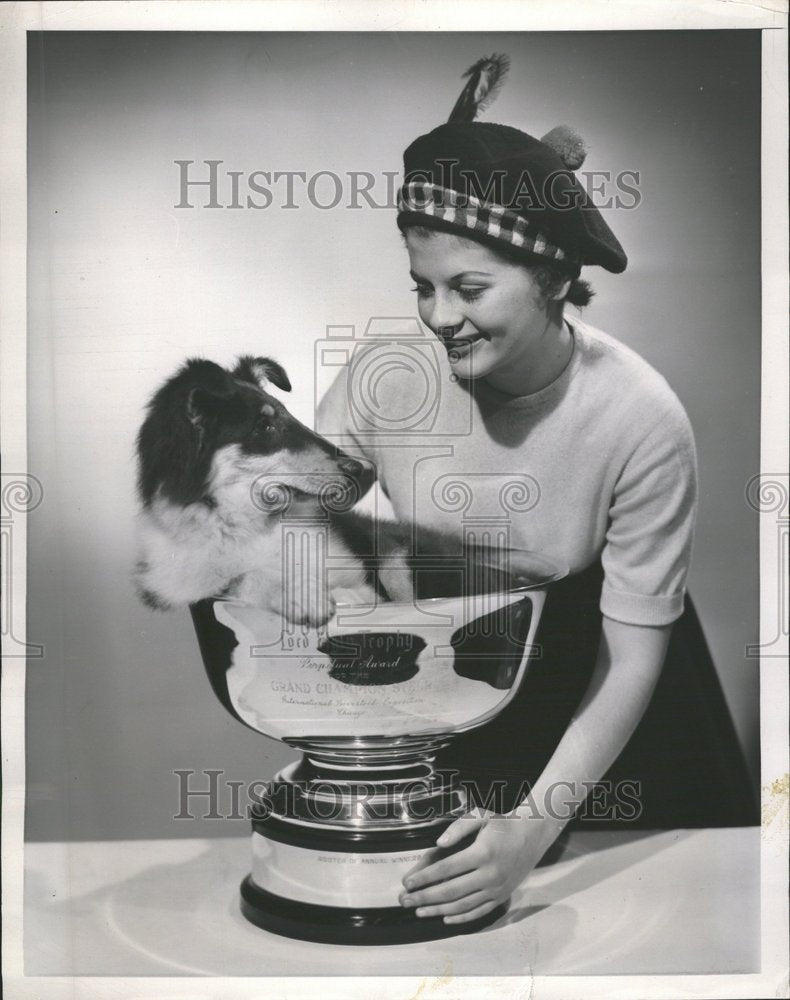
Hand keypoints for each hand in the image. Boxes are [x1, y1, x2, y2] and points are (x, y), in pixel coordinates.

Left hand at [398, 807, 548, 924]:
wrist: (533, 835)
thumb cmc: (502, 824)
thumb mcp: (481, 816)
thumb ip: (458, 827)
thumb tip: (439, 842)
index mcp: (482, 853)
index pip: (446, 868)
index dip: (425, 877)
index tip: (407, 882)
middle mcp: (490, 875)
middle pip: (451, 891)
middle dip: (424, 897)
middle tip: (405, 901)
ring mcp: (496, 889)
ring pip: (462, 905)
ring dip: (438, 911)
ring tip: (419, 912)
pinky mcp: (501, 897)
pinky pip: (478, 912)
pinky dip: (460, 918)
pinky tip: (444, 919)